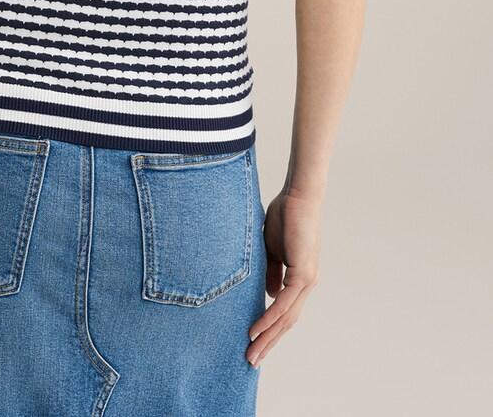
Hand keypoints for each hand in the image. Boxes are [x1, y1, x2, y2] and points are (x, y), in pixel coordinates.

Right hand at [246, 190, 321, 367]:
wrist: (298, 196)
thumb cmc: (285, 216)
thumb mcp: (271, 249)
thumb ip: (271, 272)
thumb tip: (269, 295)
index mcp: (299, 278)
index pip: (284, 312)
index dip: (270, 330)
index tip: (254, 344)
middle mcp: (306, 284)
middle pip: (286, 323)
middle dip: (268, 343)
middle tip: (251, 361)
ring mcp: (307, 281)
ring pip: (286, 318)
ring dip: (267, 338)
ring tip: (251, 354)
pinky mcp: (303, 274)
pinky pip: (284, 303)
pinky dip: (269, 318)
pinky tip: (256, 331)